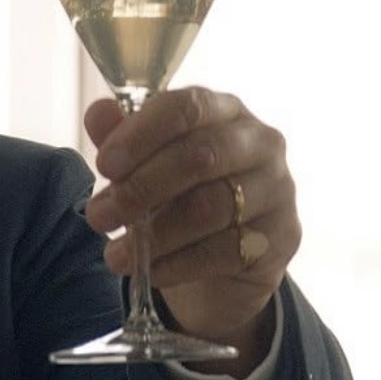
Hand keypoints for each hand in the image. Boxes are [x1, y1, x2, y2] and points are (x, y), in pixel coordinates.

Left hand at [80, 87, 297, 375]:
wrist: (222, 259)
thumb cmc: (179, 193)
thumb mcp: (145, 163)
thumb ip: (122, 137)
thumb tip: (98, 114)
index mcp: (223, 110)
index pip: (187, 107)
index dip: (141, 135)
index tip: (104, 165)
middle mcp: (260, 142)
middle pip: (201, 157)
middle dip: (141, 188)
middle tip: (99, 216)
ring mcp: (278, 188)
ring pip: (212, 208)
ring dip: (155, 235)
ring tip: (115, 255)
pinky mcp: (282, 236)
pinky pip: (226, 251)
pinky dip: (179, 264)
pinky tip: (150, 271)